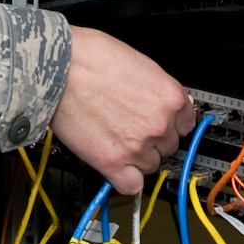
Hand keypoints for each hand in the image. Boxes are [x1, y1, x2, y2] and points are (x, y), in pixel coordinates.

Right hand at [50, 27, 195, 194]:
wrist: (57, 68)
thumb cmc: (91, 57)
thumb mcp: (140, 62)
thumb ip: (158, 87)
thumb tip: (166, 101)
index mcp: (170, 97)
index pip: (186, 123)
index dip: (169, 122)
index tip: (159, 122)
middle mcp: (160, 124)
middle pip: (169, 145)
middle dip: (151, 138)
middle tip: (128, 125)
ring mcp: (138, 147)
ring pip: (151, 165)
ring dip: (136, 157)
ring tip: (115, 139)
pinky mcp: (112, 163)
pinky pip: (131, 185)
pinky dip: (125, 179)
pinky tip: (115, 165)